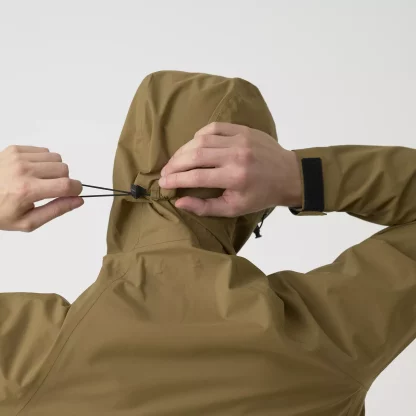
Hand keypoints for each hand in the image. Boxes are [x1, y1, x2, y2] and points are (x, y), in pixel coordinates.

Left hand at [0, 145, 82, 231]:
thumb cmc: (0, 212)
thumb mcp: (28, 221)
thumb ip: (56, 210)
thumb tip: (78, 200)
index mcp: (27, 191)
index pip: (66, 185)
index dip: (76, 189)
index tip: (74, 193)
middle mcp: (23, 171)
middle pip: (64, 169)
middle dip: (64, 180)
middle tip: (51, 190)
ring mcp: (18, 158)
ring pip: (56, 158)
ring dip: (54, 170)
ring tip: (41, 180)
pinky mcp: (15, 149)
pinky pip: (44, 151)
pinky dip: (44, 161)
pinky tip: (33, 172)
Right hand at [159, 122, 301, 216]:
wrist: (289, 176)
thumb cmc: (261, 195)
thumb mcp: (234, 208)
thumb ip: (205, 207)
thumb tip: (179, 201)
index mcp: (235, 178)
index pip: (196, 176)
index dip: (175, 179)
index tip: (162, 183)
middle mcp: (236, 156)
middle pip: (195, 155)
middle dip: (175, 164)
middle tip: (165, 172)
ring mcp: (240, 139)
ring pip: (201, 139)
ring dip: (184, 149)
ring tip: (176, 160)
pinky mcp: (243, 130)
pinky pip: (214, 127)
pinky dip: (200, 135)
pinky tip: (194, 145)